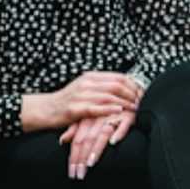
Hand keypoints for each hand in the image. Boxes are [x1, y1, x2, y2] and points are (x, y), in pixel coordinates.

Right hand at [21, 71, 140, 130]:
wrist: (46, 109)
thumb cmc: (68, 100)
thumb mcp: (84, 88)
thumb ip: (101, 86)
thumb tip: (123, 87)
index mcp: (90, 77)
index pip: (118, 77)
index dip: (133, 85)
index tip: (142, 94)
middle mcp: (86, 83)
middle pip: (116, 86)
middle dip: (132, 95)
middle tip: (143, 103)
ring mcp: (80, 96)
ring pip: (109, 96)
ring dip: (125, 103)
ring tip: (135, 109)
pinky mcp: (75, 109)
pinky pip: (96, 108)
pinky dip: (109, 109)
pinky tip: (119, 111)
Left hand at [60, 109, 136, 179]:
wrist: (126, 93)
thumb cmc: (107, 108)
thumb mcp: (90, 118)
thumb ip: (76, 129)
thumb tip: (62, 140)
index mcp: (87, 121)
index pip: (77, 142)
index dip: (73, 157)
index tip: (72, 172)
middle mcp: (97, 120)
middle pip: (86, 141)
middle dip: (81, 159)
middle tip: (79, 175)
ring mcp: (112, 118)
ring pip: (101, 135)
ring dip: (95, 149)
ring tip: (90, 163)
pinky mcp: (128, 116)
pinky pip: (122, 125)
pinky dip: (118, 132)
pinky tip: (113, 142)